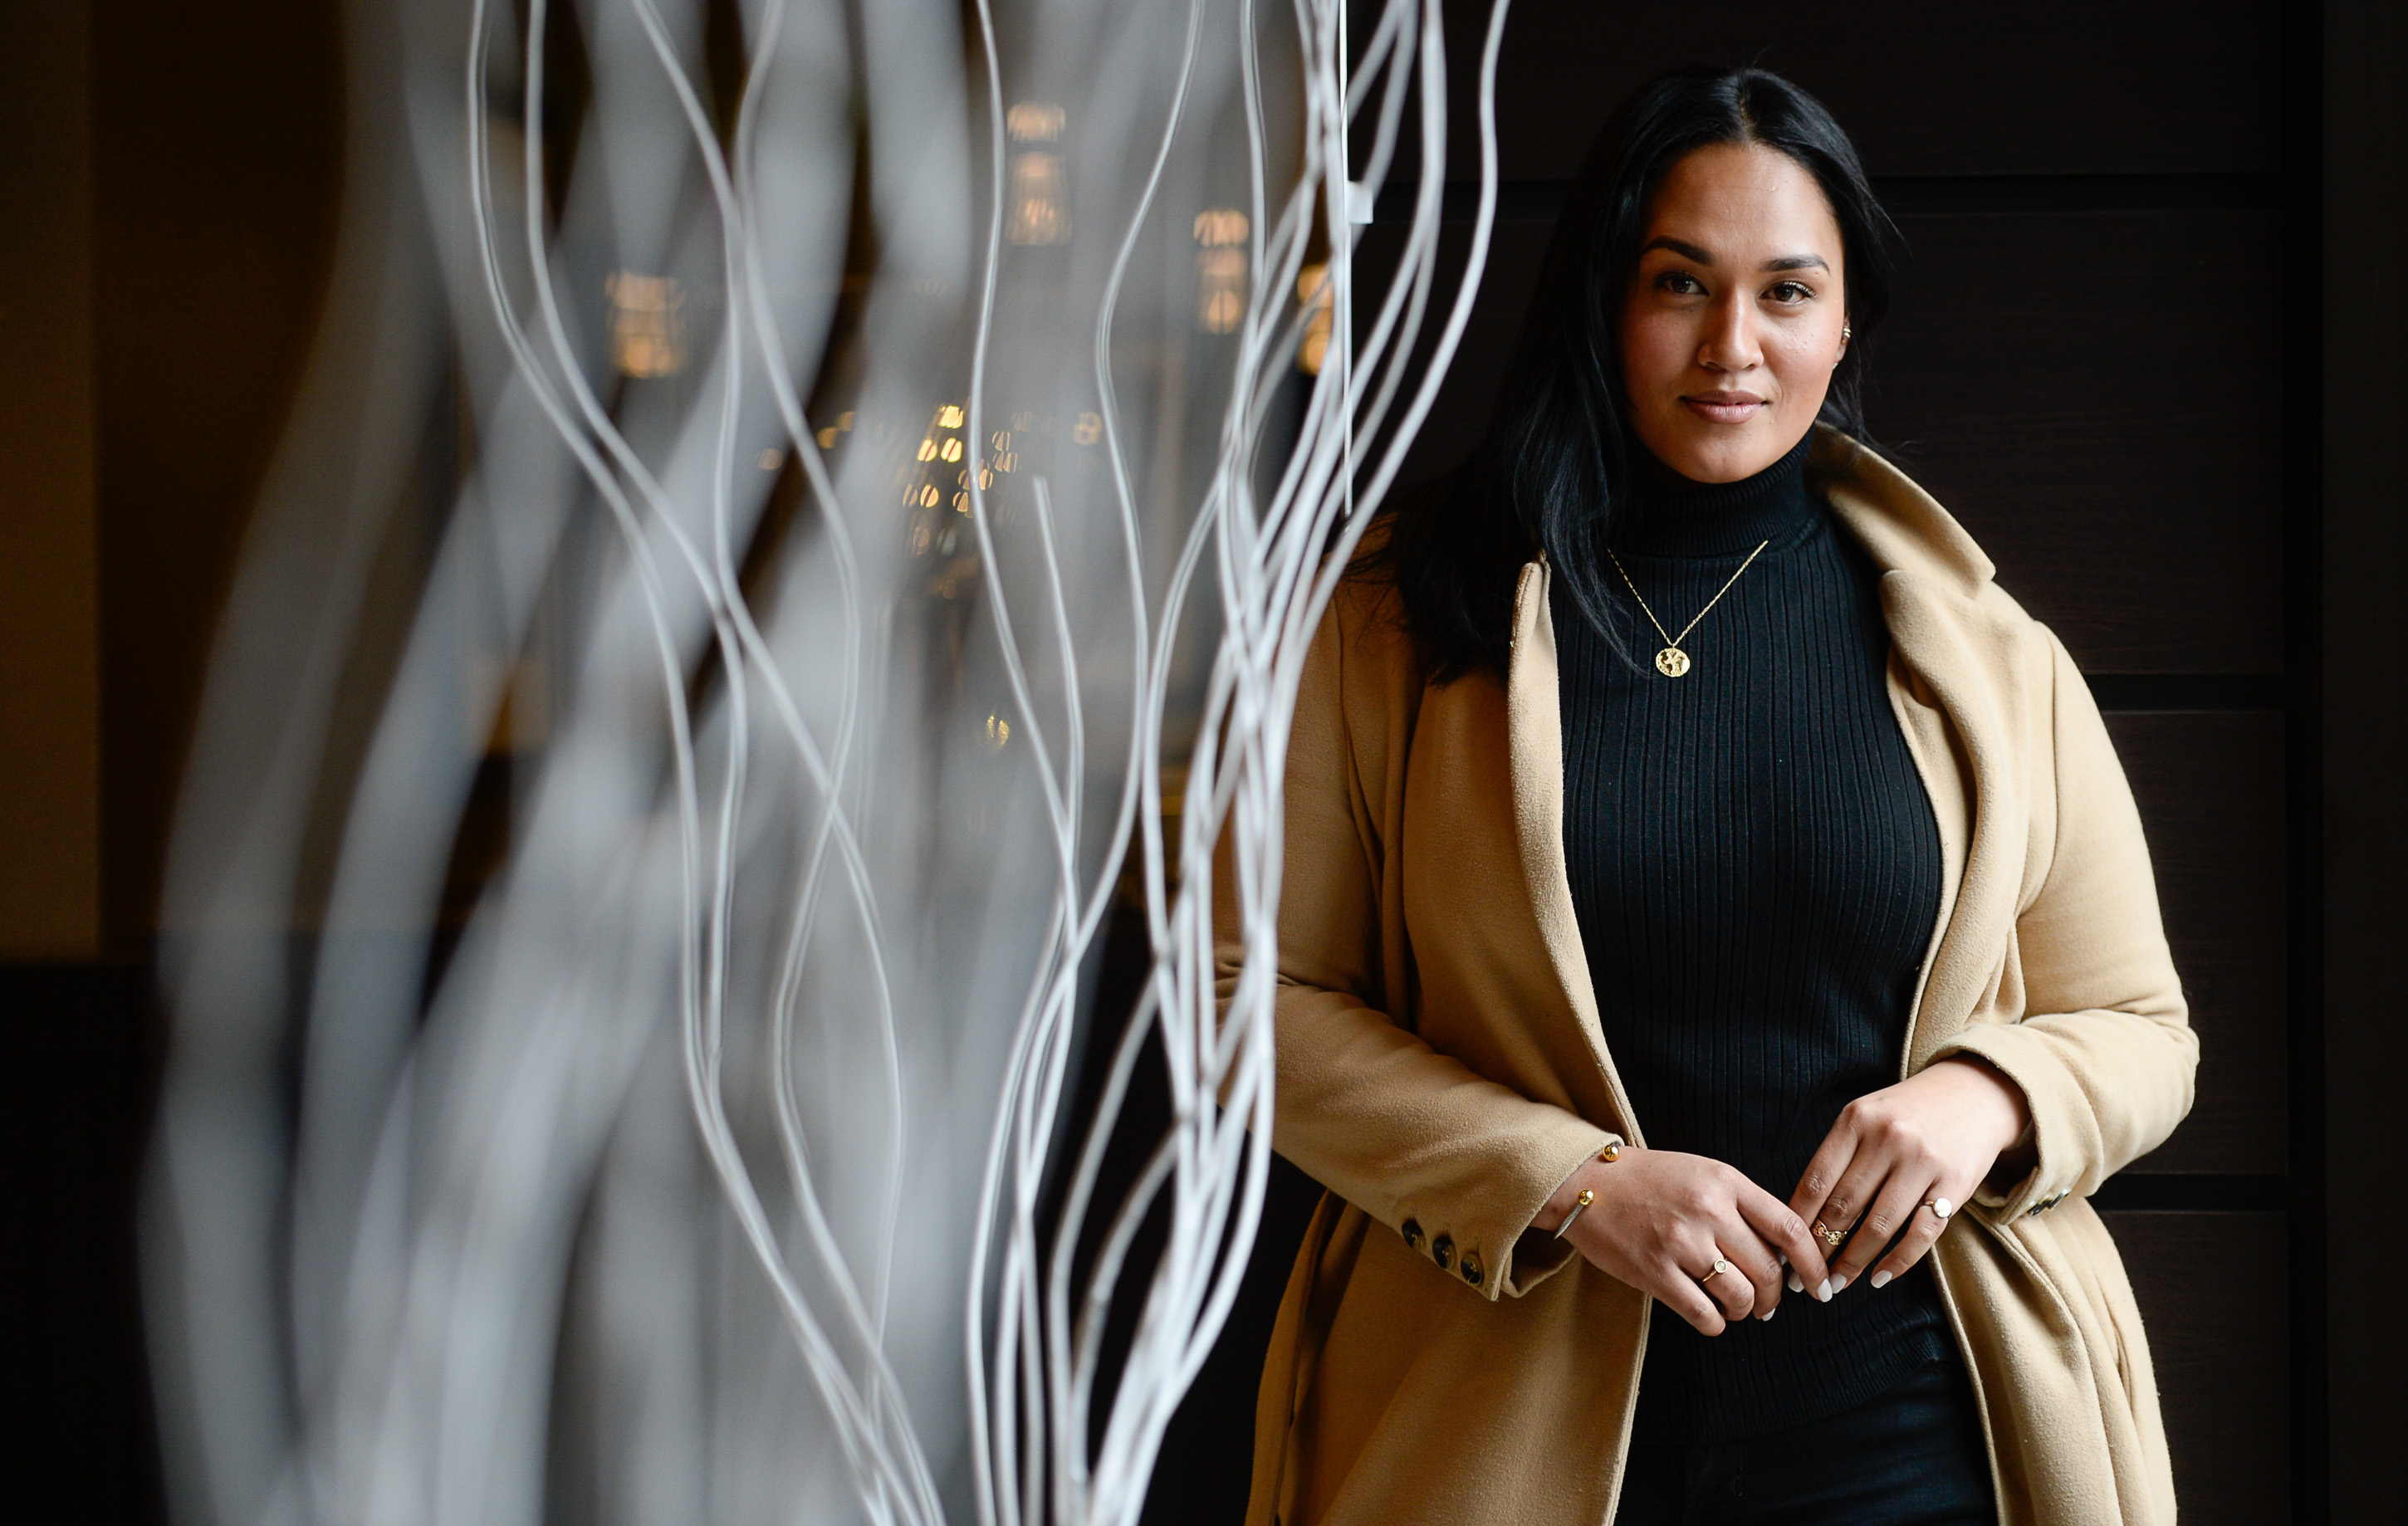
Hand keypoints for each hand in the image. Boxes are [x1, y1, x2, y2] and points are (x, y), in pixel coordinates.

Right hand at [1542, 1146, 1831, 1335]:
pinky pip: (1703, 1314)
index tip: (1821, 1286)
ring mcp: (1680, 1243)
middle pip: (1767, 1270)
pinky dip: (1715, 1323)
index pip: (1789, 1228)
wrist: (1586, 1183)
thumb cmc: (1650, 1180)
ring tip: (1739, 1309)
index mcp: (1724, 1182)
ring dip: (1746, 1311)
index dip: (1813, 1264)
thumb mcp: (1703, 1173)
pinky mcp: (1654, 1272)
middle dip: (1775, 1296)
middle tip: (1769, 1304)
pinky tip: (1712, 1317)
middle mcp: (1708, 1211)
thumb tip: (1782, 1255)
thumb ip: (1742, 1205)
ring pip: (1739, 1296)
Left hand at [1789, 1057, 2032, 1294]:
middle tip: (1804, 1280)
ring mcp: (1923, 1162)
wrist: (1973, 1092)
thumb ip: (1838, 1155)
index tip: (1781, 1252)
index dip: (1796, 1223)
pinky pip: (1921, 1234)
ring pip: (1878, 1225)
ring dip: (1853, 1262)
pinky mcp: (1955, 1184)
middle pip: (1843, 1207)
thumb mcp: (1865, 1116)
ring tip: (1835, 1284)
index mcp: (1855, 1120)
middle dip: (1819, 1249)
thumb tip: (1801, 1214)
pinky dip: (1898, 1261)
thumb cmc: (1906, 1112)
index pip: (1816, 1181)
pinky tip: (1879, 1277)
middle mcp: (1887, 1139)